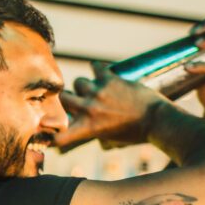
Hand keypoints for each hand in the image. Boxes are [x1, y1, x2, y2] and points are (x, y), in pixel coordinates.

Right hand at [53, 64, 167, 149]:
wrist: (158, 120)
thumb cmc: (135, 132)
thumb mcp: (107, 137)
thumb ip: (90, 130)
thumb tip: (77, 127)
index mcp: (87, 128)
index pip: (58, 136)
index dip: (48, 132)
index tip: (46, 129)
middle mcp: (88, 109)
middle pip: (63, 98)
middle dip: (68, 99)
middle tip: (76, 99)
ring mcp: (98, 93)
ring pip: (79, 81)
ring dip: (85, 85)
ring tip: (95, 87)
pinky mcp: (110, 79)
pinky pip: (96, 67)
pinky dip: (98, 68)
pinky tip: (102, 72)